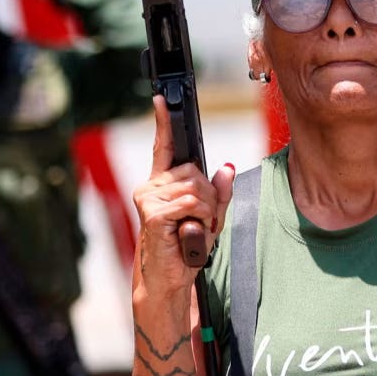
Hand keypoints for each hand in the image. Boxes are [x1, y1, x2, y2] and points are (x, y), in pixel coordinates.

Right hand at [132, 95, 235, 300]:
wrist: (170, 276)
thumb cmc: (188, 246)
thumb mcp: (212, 216)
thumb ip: (220, 192)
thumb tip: (227, 167)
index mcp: (163, 182)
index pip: (163, 146)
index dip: (163, 122)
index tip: (161, 99)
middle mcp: (151, 185)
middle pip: (196, 172)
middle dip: (210, 196)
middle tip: (200, 220)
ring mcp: (149, 197)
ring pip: (198, 187)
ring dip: (207, 210)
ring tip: (194, 228)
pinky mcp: (153, 211)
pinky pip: (192, 201)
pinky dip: (201, 217)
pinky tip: (190, 231)